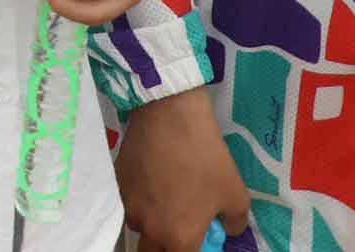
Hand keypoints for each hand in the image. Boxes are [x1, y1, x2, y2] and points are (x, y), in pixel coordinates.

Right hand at [114, 90, 253, 251]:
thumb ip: (235, 223)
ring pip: (137, 227)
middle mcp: (150, 228)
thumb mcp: (236, 194)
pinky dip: (138, 200)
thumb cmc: (206, 158)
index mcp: (180, 237)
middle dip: (164, 247)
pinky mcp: (118, 183)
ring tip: (162, 202)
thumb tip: (227, 228)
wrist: (169, 115)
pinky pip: (127, 202)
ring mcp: (129, 206)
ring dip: (149, 224)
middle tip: (177, 230)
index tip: (197, 242)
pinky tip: (149, 180)